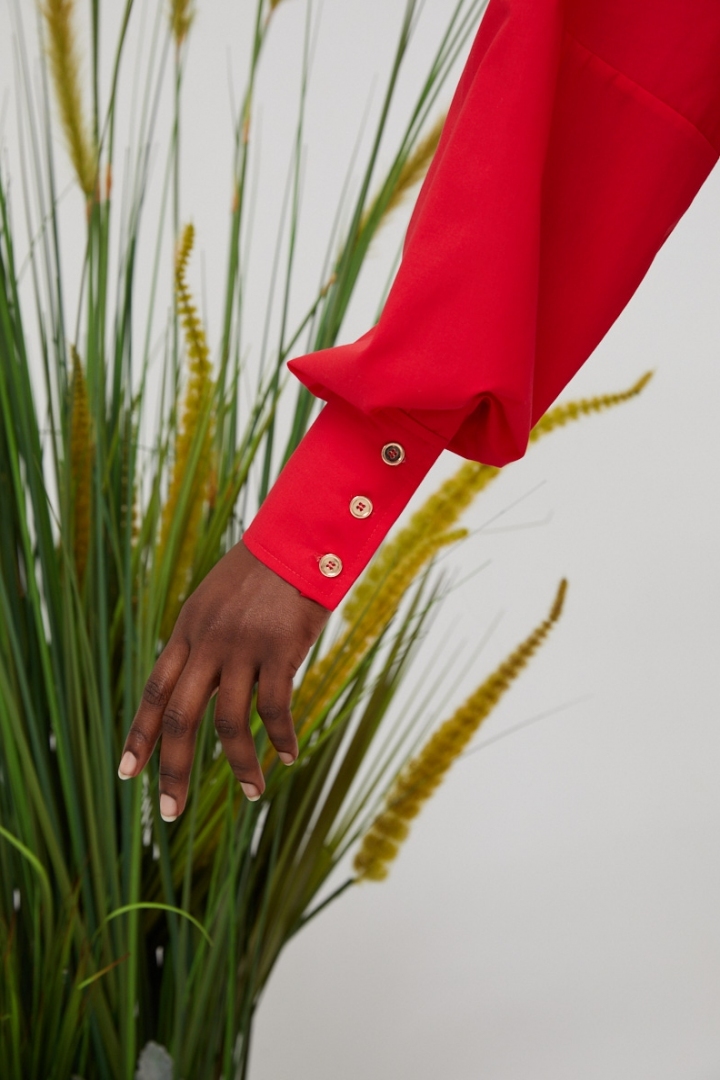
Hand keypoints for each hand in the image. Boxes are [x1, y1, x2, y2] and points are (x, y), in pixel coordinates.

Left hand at [117, 540, 329, 819]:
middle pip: (180, 717)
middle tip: (169, 812)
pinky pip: (274, 709)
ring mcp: (241, 646)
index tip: (127, 773)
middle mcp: (207, 642)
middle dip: (172, 769)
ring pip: (228, 723)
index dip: (140, 735)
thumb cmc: (263, 572)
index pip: (155, 690)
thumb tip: (200, 683)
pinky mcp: (278, 650)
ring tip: (252, 794)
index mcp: (187, 630)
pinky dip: (280, 738)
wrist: (298, 537)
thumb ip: (203, 640)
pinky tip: (289, 756)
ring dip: (239, 766)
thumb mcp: (217, 601)